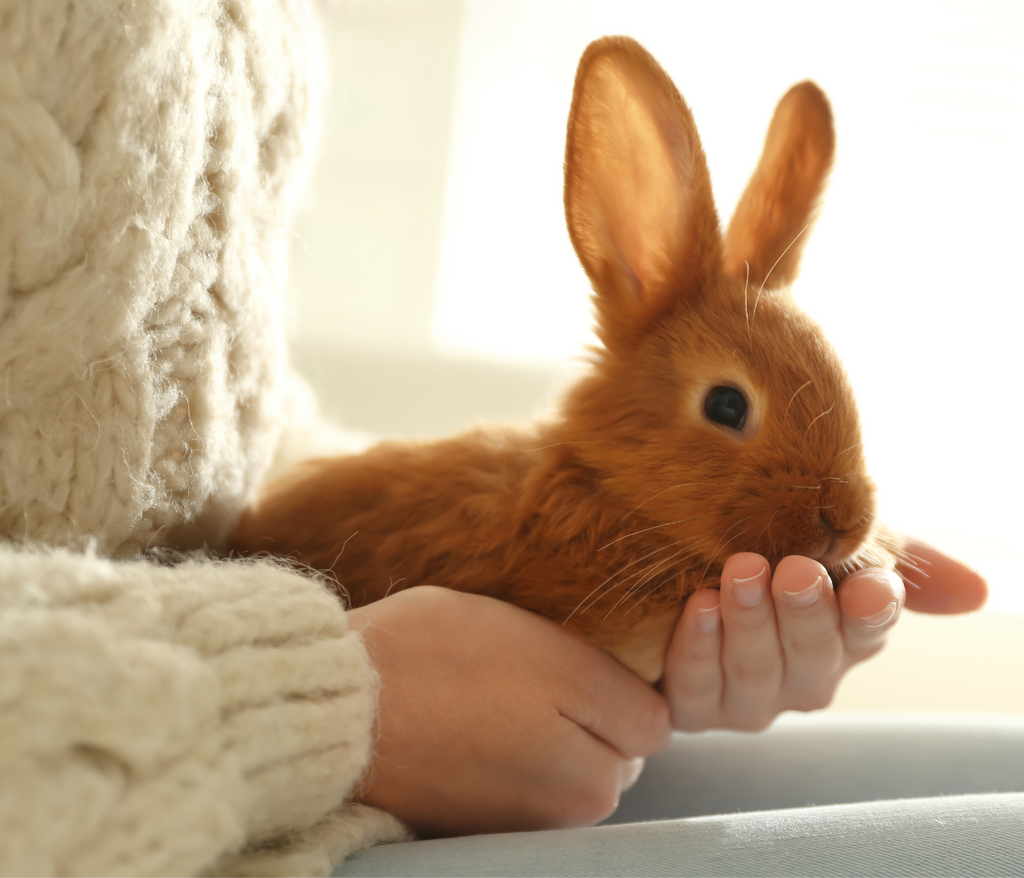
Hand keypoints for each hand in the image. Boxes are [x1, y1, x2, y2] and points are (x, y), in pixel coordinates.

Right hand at [348, 585, 669, 836]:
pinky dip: (510, 770)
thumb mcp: (541, 642)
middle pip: (613, 752)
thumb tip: (641, 712)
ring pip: (569, 773)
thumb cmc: (438, 653)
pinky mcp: (484, 832)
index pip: (649, 718)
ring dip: (548, 744)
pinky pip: (526, 795)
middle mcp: (576, 805)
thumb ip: (603, 679)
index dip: (614, 680)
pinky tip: (469, 732)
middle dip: (587, 718)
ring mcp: (529, 825)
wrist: (339, 709)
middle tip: (522, 676)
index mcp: (600, 753)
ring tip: (488, 700)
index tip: (571, 659)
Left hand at [661, 539, 986, 730]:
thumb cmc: (766, 549)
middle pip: (812, 655)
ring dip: (750, 621)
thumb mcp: (831, 540)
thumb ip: (901, 560)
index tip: (869, 586)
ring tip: (739, 574)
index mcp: (842, 638)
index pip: (868, 631)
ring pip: (754, 670)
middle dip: (805, 612)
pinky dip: (698, 645)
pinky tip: (698, 606)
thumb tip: (976, 590)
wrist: (678, 562)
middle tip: (795, 570)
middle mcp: (800, 678)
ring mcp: (747, 699)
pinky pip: (697, 685)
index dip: (870, 612)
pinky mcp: (692, 707)